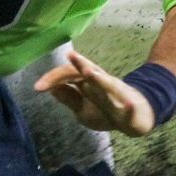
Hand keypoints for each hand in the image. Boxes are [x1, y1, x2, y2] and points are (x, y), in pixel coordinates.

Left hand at [34, 50, 155, 136]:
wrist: (138, 117)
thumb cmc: (107, 110)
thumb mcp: (83, 107)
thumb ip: (68, 97)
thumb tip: (51, 88)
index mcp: (89, 82)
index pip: (70, 74)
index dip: (54, 79)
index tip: (37, 87)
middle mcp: (102, 83)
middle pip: (88, 73)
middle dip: (78, 66)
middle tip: (69, 58)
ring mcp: (118, 95)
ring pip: (108, 85)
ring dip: (99, 78)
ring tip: (88, 71)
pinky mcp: (131, 108)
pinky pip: (130, 108)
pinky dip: (129, 106)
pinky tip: (129, 105)